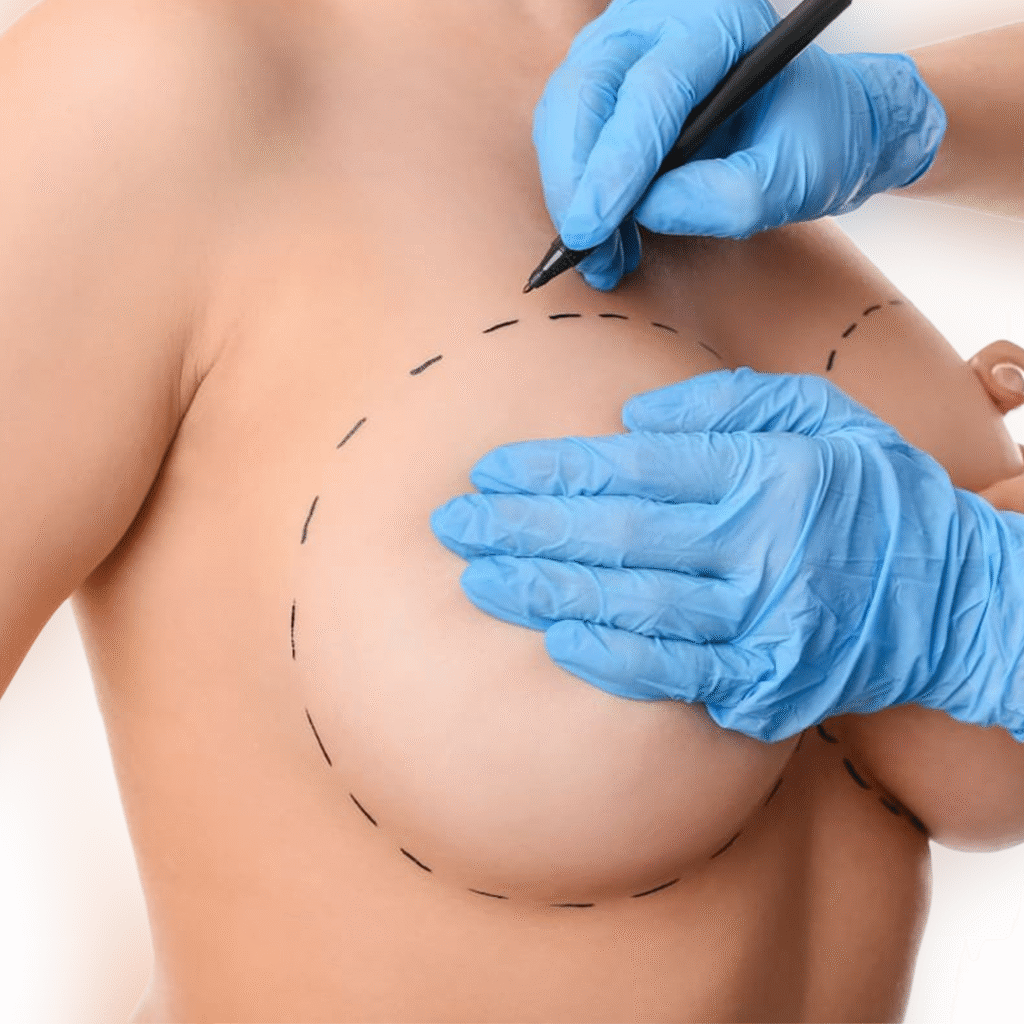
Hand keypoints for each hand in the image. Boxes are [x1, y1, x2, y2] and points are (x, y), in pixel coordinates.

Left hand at [431, 369, 1023, 743]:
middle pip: (618, 535)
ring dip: (546, 590)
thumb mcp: (821, 416)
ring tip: (477, 577)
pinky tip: (555, 637)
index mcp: (768, 471)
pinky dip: (611, 657)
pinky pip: (675, 672)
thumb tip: (633, 421)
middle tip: (455, 524)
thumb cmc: (874, 496)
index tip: (490, 470)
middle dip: (524, 528)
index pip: (637, 469)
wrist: (954, 600)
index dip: (555, 470)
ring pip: (633, 603)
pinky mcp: (768, 681)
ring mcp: (763, 620)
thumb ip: (728, 405)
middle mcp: (761, 545)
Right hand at [533, 0, 946, 289]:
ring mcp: (622, 46)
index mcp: (719, 22)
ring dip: (570, 191)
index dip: (616, 164)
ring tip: (602, 252)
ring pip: (563, 113)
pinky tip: (605, 231)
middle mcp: (660, 21)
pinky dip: (574, 188)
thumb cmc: (807, 138)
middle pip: (585, 93)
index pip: (650, 90)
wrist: (809, 125)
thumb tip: (648, 211)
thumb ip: (730, 197)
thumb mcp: (790, 177)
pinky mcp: (602, 80)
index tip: (596, 226)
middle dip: (575, 180)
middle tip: (585, 246)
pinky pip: (565, 132)